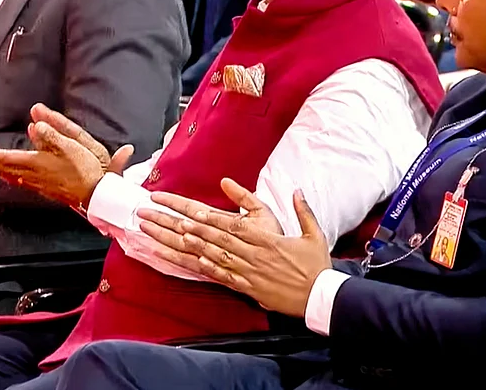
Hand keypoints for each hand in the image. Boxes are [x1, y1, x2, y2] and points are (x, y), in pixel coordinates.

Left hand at [0, 103, 132, 207]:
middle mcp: (36, 175)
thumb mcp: (71, 145)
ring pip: (15, 178)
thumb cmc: (85, 168)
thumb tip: (35, 125)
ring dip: (1, 173)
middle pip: (8, 170)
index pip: (11, 158)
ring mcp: (42, 185)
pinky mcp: (48, 191)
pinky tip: (16, 180)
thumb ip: (52, 134)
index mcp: (39, 162)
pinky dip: (15, 180)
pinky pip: (25, 184)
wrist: (96, 194)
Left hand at [136, 179, 330, 316]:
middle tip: (165, 218)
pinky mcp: (247, 287)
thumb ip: (302, 210)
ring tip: (167, 236)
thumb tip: (297, 189)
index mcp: (267, 239)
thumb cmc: (315, 265)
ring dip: (188, 246)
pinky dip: (203, 268)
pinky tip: (188, 262)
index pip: (233, 226)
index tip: (192, 213)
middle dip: (189, 228)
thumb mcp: (313, 233)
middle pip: (216, 239)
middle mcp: (253, 254)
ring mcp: (248, 272)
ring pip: (213, 256)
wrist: (321, 297)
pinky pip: (220, 276)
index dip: (211, 219)